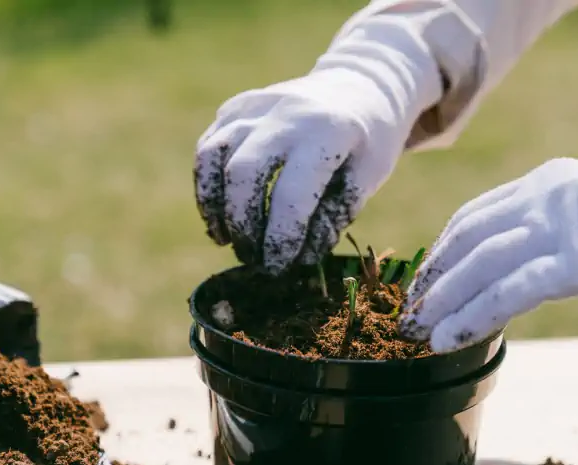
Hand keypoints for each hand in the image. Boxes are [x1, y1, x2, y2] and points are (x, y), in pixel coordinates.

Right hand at [194, 24, 443, 272]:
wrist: (358, 85)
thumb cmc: (368, 141)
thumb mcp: (367, 177)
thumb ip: (331, 216)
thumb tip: (296, 258)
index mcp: (327, 131)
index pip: (292, 193)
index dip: (281, 237)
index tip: (278, 267)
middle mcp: (284, 112)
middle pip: (242, 173)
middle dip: (243, 226)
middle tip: (253, 258)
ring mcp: (254, 105)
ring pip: (213, 156)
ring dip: (216, 208)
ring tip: (228, 241)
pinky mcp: (235, 107)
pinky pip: (209, 149)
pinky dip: (208, 187)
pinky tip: (221, 217)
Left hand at [399, 158, 577, 352]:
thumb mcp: (576, 209)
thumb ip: (532, 224)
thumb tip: (485, 262)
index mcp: (539, 183)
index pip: (472, 216)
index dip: (441, 251)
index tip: (423, 281)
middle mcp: (542, 198)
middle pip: (469, 238)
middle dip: (434, 278)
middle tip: (410, 311)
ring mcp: (559, 227)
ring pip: (483, 263)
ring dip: (445, 300)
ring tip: (421, 330)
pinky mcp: (576, 262)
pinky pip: (513, 290)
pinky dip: (476, 314)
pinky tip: (451, 337)